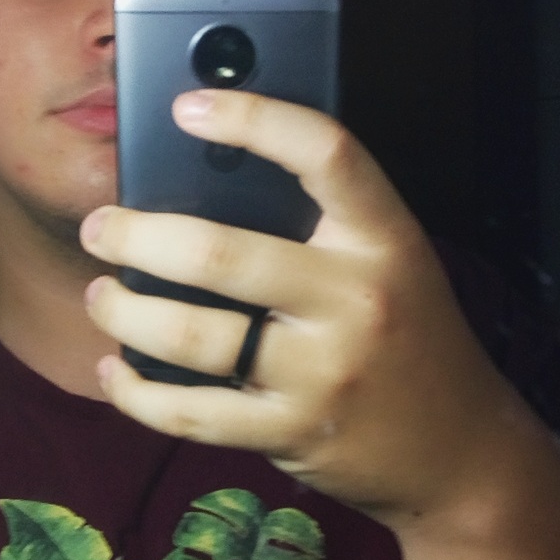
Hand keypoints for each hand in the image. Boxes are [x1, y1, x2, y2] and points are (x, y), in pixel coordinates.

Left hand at [80, 88, 515, 527]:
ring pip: (193, 335)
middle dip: (136, 237)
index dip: (252, 119)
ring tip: (101, 296)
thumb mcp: (391, 262)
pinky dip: (136, 393)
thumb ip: (322, 224)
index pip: (326, 154)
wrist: (459, 451)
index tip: (187, 108)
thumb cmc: (405, 335)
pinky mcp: (291, 431)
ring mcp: (322, 372)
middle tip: (102, 229)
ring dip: (123, 312)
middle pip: (220, 254)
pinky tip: (115, 371)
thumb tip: (203, 176)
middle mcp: (355, 299)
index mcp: (383, 239)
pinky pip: (191, 413)